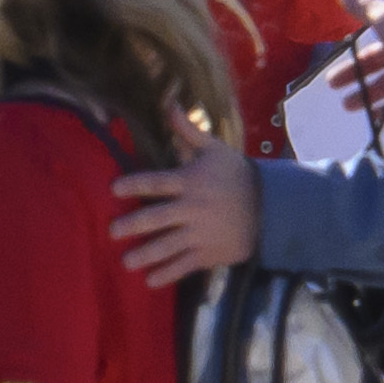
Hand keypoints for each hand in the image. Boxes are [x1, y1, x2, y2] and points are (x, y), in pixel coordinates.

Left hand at [114, 140, 259, 284]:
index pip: (157, 182)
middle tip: (112, 231)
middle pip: (157, 218)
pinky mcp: (209, 253)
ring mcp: (201, 234)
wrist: (271, 207)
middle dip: (132, 225)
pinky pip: (184, 265)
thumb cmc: (236, 175)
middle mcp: (193, 209)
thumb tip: (169, 102)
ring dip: (145, 255)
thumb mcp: (214, 150)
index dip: (134, 185)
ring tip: (126, 262)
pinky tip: (150, 280)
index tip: (113, 189)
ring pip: (168, 246)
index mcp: (191, 182)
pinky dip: (167, 274)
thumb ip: (188, 130)